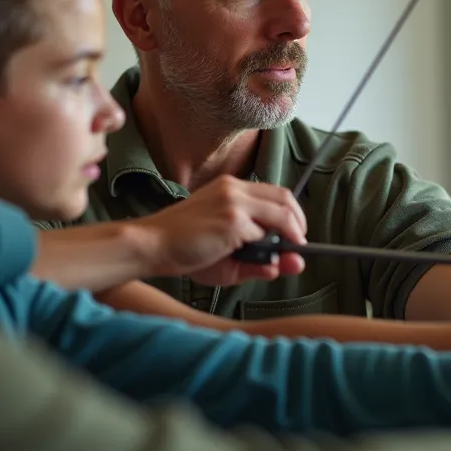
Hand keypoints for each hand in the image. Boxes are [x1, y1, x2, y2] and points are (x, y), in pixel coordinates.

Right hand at [133, 175, 307, 285]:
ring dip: (288, 237)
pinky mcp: (232, 220)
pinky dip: (266, 249)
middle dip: (298, 224)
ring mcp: (234, 202)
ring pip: (281, 214)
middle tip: (298, 245)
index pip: (275, 193)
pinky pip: (263, 234)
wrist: (152, 245)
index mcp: (230, 187)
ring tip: (279, 255)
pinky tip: (253, 258)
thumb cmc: (183, 248)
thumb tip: (293, 263)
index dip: (291, 214)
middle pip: (285, 198)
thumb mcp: (227, 254)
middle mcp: (234, 188)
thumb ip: (260, 259)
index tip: (294, 235)